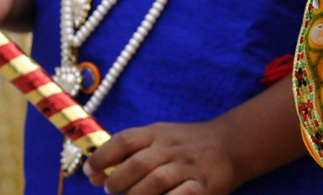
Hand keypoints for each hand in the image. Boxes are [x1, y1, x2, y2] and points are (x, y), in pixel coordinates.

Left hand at [83, 120, 238, 194]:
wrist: (230, 144)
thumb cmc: (184, 146)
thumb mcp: (158, 138)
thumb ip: (128, 153)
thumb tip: (93, 174)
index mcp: (157, 133)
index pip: (125, 140)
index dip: (103, 156)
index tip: (91, 171)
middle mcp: (172, 148)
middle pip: (137, 164)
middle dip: (117, 181)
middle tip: (111, 189)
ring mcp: (188, 167)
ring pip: (155, 183)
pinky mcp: (202, 186)